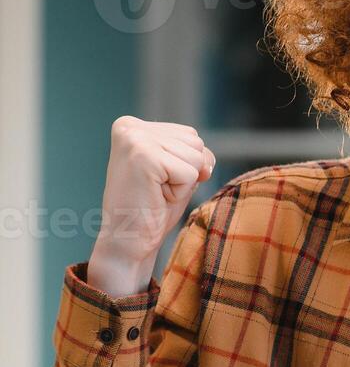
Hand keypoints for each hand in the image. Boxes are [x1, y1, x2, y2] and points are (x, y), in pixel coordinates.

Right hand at [87, 116, 214, 296]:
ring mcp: (134, 139)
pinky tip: (156, 197)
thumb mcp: (177, 171)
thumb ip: (194, 154)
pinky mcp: (144, 156)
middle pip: (196, 143)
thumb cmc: (153, 208)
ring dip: (184, 182)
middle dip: (186, 172)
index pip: (191, 136)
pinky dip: (181, 191)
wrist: (127, 241)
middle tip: (156, 189)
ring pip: (197, 156)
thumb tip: (205, 162)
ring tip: (155, 192)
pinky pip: (191, 172)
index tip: (156, 181)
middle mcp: (130, 127)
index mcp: (132, 126)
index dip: (186, 165)